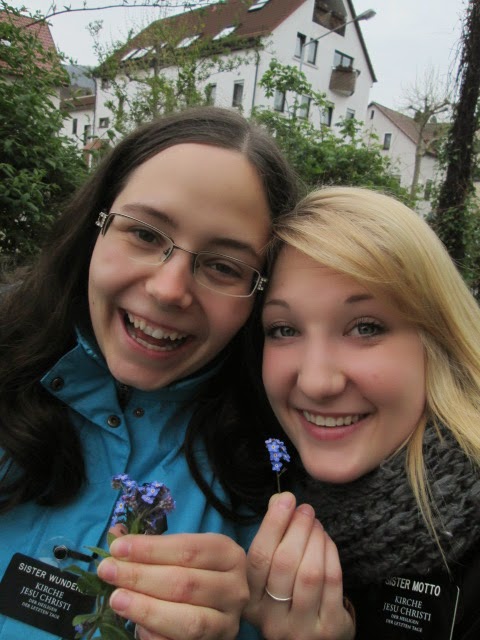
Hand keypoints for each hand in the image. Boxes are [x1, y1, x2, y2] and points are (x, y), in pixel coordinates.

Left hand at [96, 532, 248, 639]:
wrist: (216, 608)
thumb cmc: (196, 572)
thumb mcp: (181, 553)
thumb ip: (152, 546)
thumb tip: (115, 535)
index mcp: (228, 555)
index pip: (188, 549)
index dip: (150, 549)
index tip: (117, 548)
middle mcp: (234, 588)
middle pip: (184, 583)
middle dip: (140, 576)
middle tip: (107, 571)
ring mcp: (227, 622)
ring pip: (187, 620)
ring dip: (146, 609)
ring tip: (116, 599)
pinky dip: (155, 635)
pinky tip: (135, 625)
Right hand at [244, 492, 354, 639]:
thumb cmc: (286, 598)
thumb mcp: (270, 574)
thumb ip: (271, 535)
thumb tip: (279, 499)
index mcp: (250, 601)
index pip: (258, 558)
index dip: (273, 524)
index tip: (285, 499)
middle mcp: (271, 619)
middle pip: (284, 563)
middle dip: (298, 528)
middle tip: (305, 509)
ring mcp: (300, 627)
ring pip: (309, 573)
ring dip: (315, 539)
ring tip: (316, 523)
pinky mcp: (328, 628)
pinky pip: (332, 582)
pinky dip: (331, 554)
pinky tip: (326, 541)